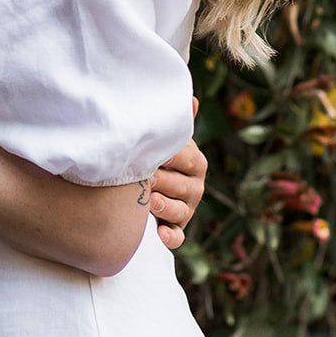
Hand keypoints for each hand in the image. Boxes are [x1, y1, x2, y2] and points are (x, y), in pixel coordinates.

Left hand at [149, 97, 205, 251]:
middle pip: (182, 186)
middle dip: (161, 181)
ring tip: (149, 202)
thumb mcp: (163, 138)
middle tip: (142, 178)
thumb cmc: (153, 154)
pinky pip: (178, 237)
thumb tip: (193, 99)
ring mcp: (186, 209)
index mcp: (194, 161)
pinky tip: (161, 235)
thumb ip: (174, 122)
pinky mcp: (177, 229)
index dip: (167, 156)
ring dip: (165, 207)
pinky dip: (171, 237)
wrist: (140, 182)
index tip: (150, 154)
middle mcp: (195, 186)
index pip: (185, 158)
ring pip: (180, 210)